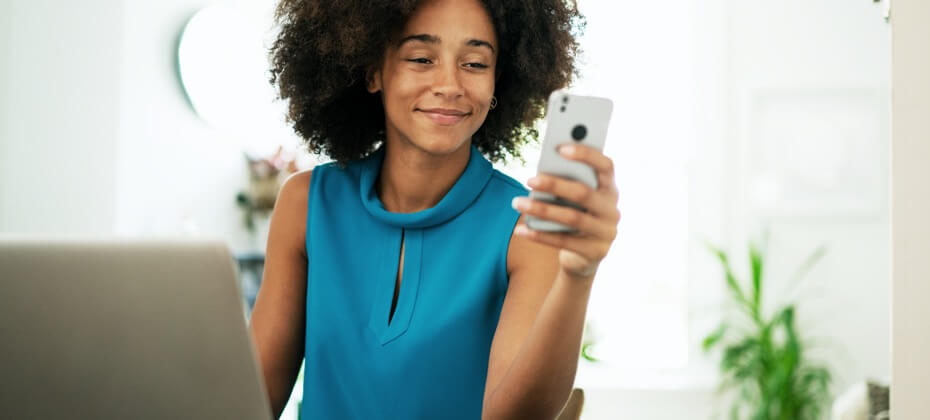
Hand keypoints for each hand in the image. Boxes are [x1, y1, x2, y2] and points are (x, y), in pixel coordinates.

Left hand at [511, 144, 620, 280]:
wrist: (585, 256)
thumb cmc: (576, 215)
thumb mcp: (576, 198)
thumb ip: (568, 183)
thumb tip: (540, 173)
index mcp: (610, 189)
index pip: (606, 166)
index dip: (586, 155)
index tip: (560, 147)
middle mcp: (612, 209)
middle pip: (583, 193)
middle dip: (555, 185)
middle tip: (529, 180)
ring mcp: (606, 232)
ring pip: (571, 218)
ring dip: (542, 210)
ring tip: (518, 203)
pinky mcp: (594, 252)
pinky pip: (563, 242)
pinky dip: (540, 235)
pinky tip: (521, 229)